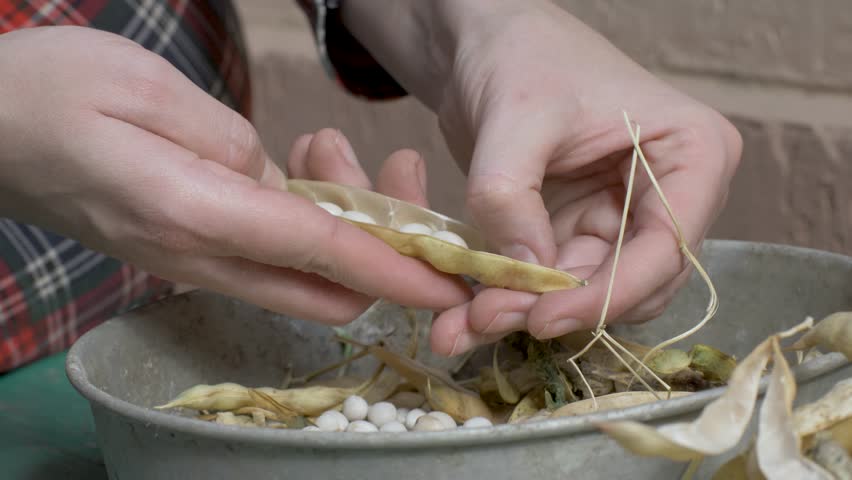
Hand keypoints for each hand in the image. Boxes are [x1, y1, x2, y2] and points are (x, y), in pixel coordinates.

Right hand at [0, 26, 469, 324]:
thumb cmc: (51, 93)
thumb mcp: (148, 90)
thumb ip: (231, 144)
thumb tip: (283, 186)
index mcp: (195, 213)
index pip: (321, 253)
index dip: (394, 271)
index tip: (451, 288)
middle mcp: (199, 257)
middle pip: (323, 289)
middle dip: (386, 260)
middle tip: (405, 185)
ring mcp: (191, 264)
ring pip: (300, 278)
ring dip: (346, 236)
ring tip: (333, 149)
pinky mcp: (186, 255)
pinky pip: (269, 260)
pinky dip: (309, 231)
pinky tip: (303, 167)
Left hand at [341, 0, 741, 354]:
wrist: (485, 46)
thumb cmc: (520, 55)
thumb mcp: (516, 116)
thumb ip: (513, 194)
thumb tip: (523, 272)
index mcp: (693, 154)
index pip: (668, 247)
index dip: (608, 293)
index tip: (543, 316)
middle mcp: (670, 194)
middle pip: (631, 283)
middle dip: (561, 308)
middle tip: (488, 319)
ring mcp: (624, 217)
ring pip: (588, 292)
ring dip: (529, 312)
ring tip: (465, 322)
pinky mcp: (580, 230)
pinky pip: (554, 283)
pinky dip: (513, 300)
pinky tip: (466, 313)